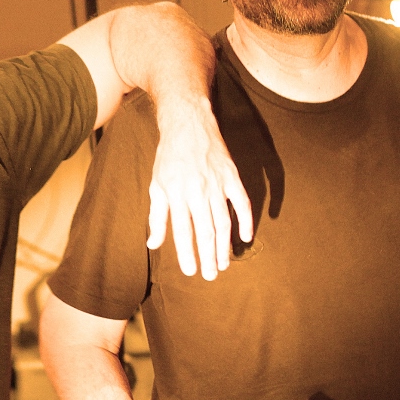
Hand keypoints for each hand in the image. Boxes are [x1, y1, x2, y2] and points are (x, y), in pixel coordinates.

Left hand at [144, 100, 251, 279]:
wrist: (188, 125)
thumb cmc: (169, 158)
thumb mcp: (156, 185)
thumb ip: (157, 216)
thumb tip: (153, 244)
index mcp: (175, 194)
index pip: (182, 231)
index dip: (187, 254)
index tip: (191, 271)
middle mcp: (197, 191)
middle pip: (205, 231)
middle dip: (208, 256)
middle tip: (210, 275)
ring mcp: (217, 184)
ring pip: (223, 222)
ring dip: (224, 245)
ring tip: (223, 263)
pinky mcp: (232, 176)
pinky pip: (243, 203)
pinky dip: (246, 221)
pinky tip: (246, 237)